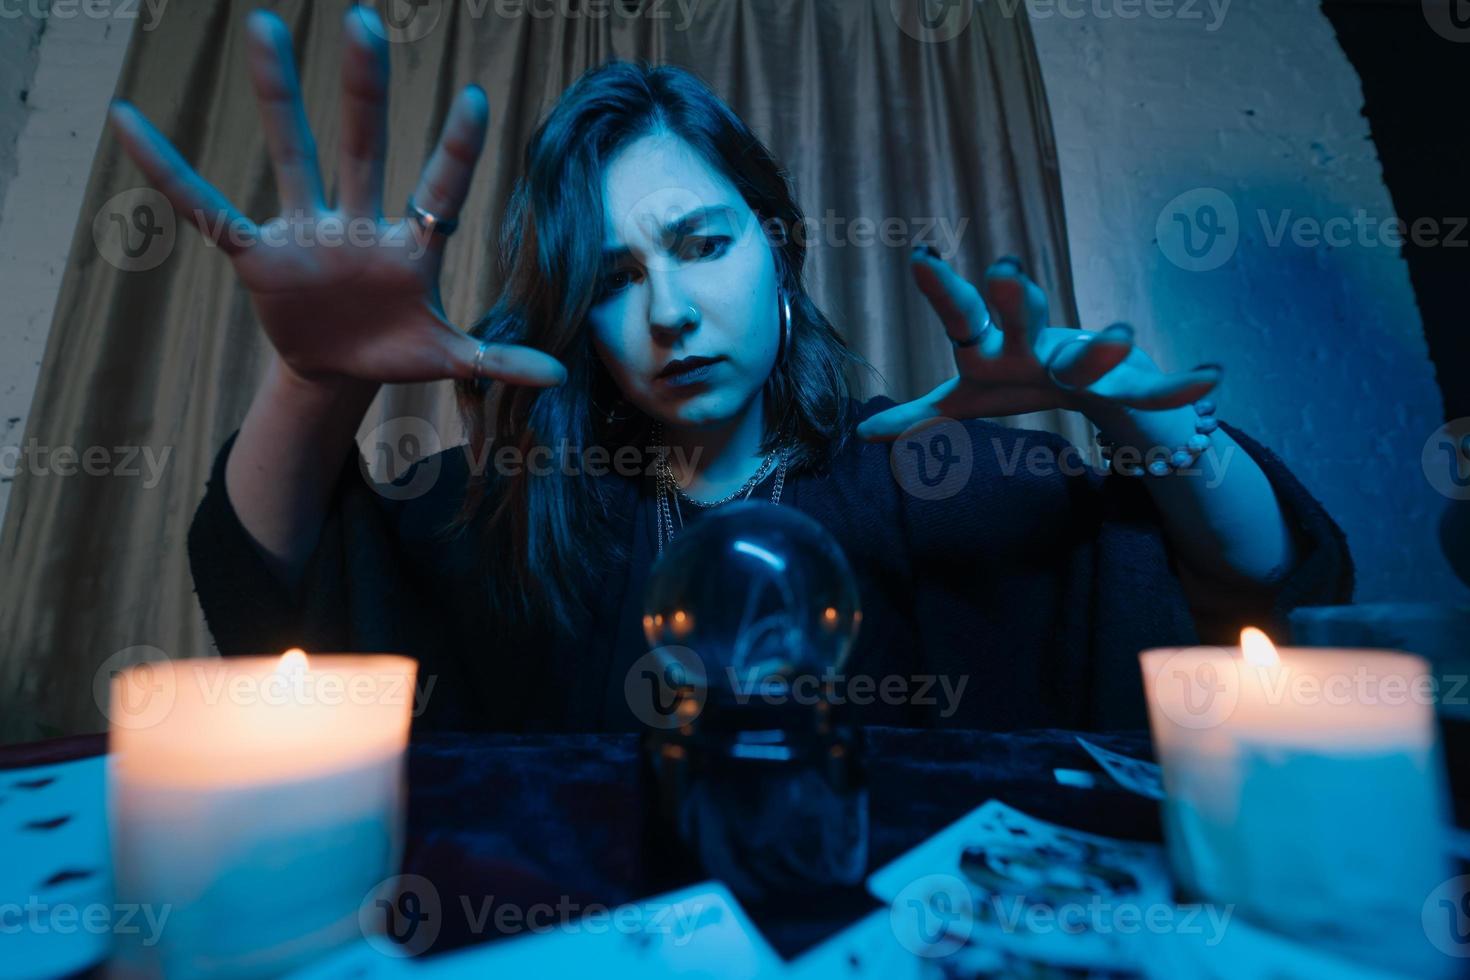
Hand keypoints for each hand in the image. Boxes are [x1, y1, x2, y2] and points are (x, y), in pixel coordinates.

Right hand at [106, 7, 564, 388]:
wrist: (340, 368)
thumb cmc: (398, 349)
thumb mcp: (447, 360)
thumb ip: (498, 361)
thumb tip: (559, 376)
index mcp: (411, 245)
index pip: (440, 187)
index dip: (456, 149)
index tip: (477, 99)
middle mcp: (360, 222)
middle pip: (364, 144)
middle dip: (363, 89)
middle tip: (363, 20)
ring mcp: (308, 230)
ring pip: (292, 151)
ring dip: (277, 95)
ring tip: (263, 25)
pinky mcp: (259, 254)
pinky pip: (205, 207)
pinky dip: (168, 171)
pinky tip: (130, 119)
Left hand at [856, 252, 1219, 439]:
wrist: (1096, 387)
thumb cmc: (1023, 382)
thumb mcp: (970, 401)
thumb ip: (919, 412)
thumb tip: (860, 434)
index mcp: (996, 346)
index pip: (963, 316)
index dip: (942, 291)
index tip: (920, 257)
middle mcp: (1040, 345)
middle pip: (1025, 321)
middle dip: (1018, 300)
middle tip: (1007, 270)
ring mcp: (1086, 360)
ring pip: (1093, 354)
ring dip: (1106, 346)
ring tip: (1120, 332)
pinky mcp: (1131, 382)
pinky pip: (1157, 388)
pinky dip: (1185, 384)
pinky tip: (1212, 374)